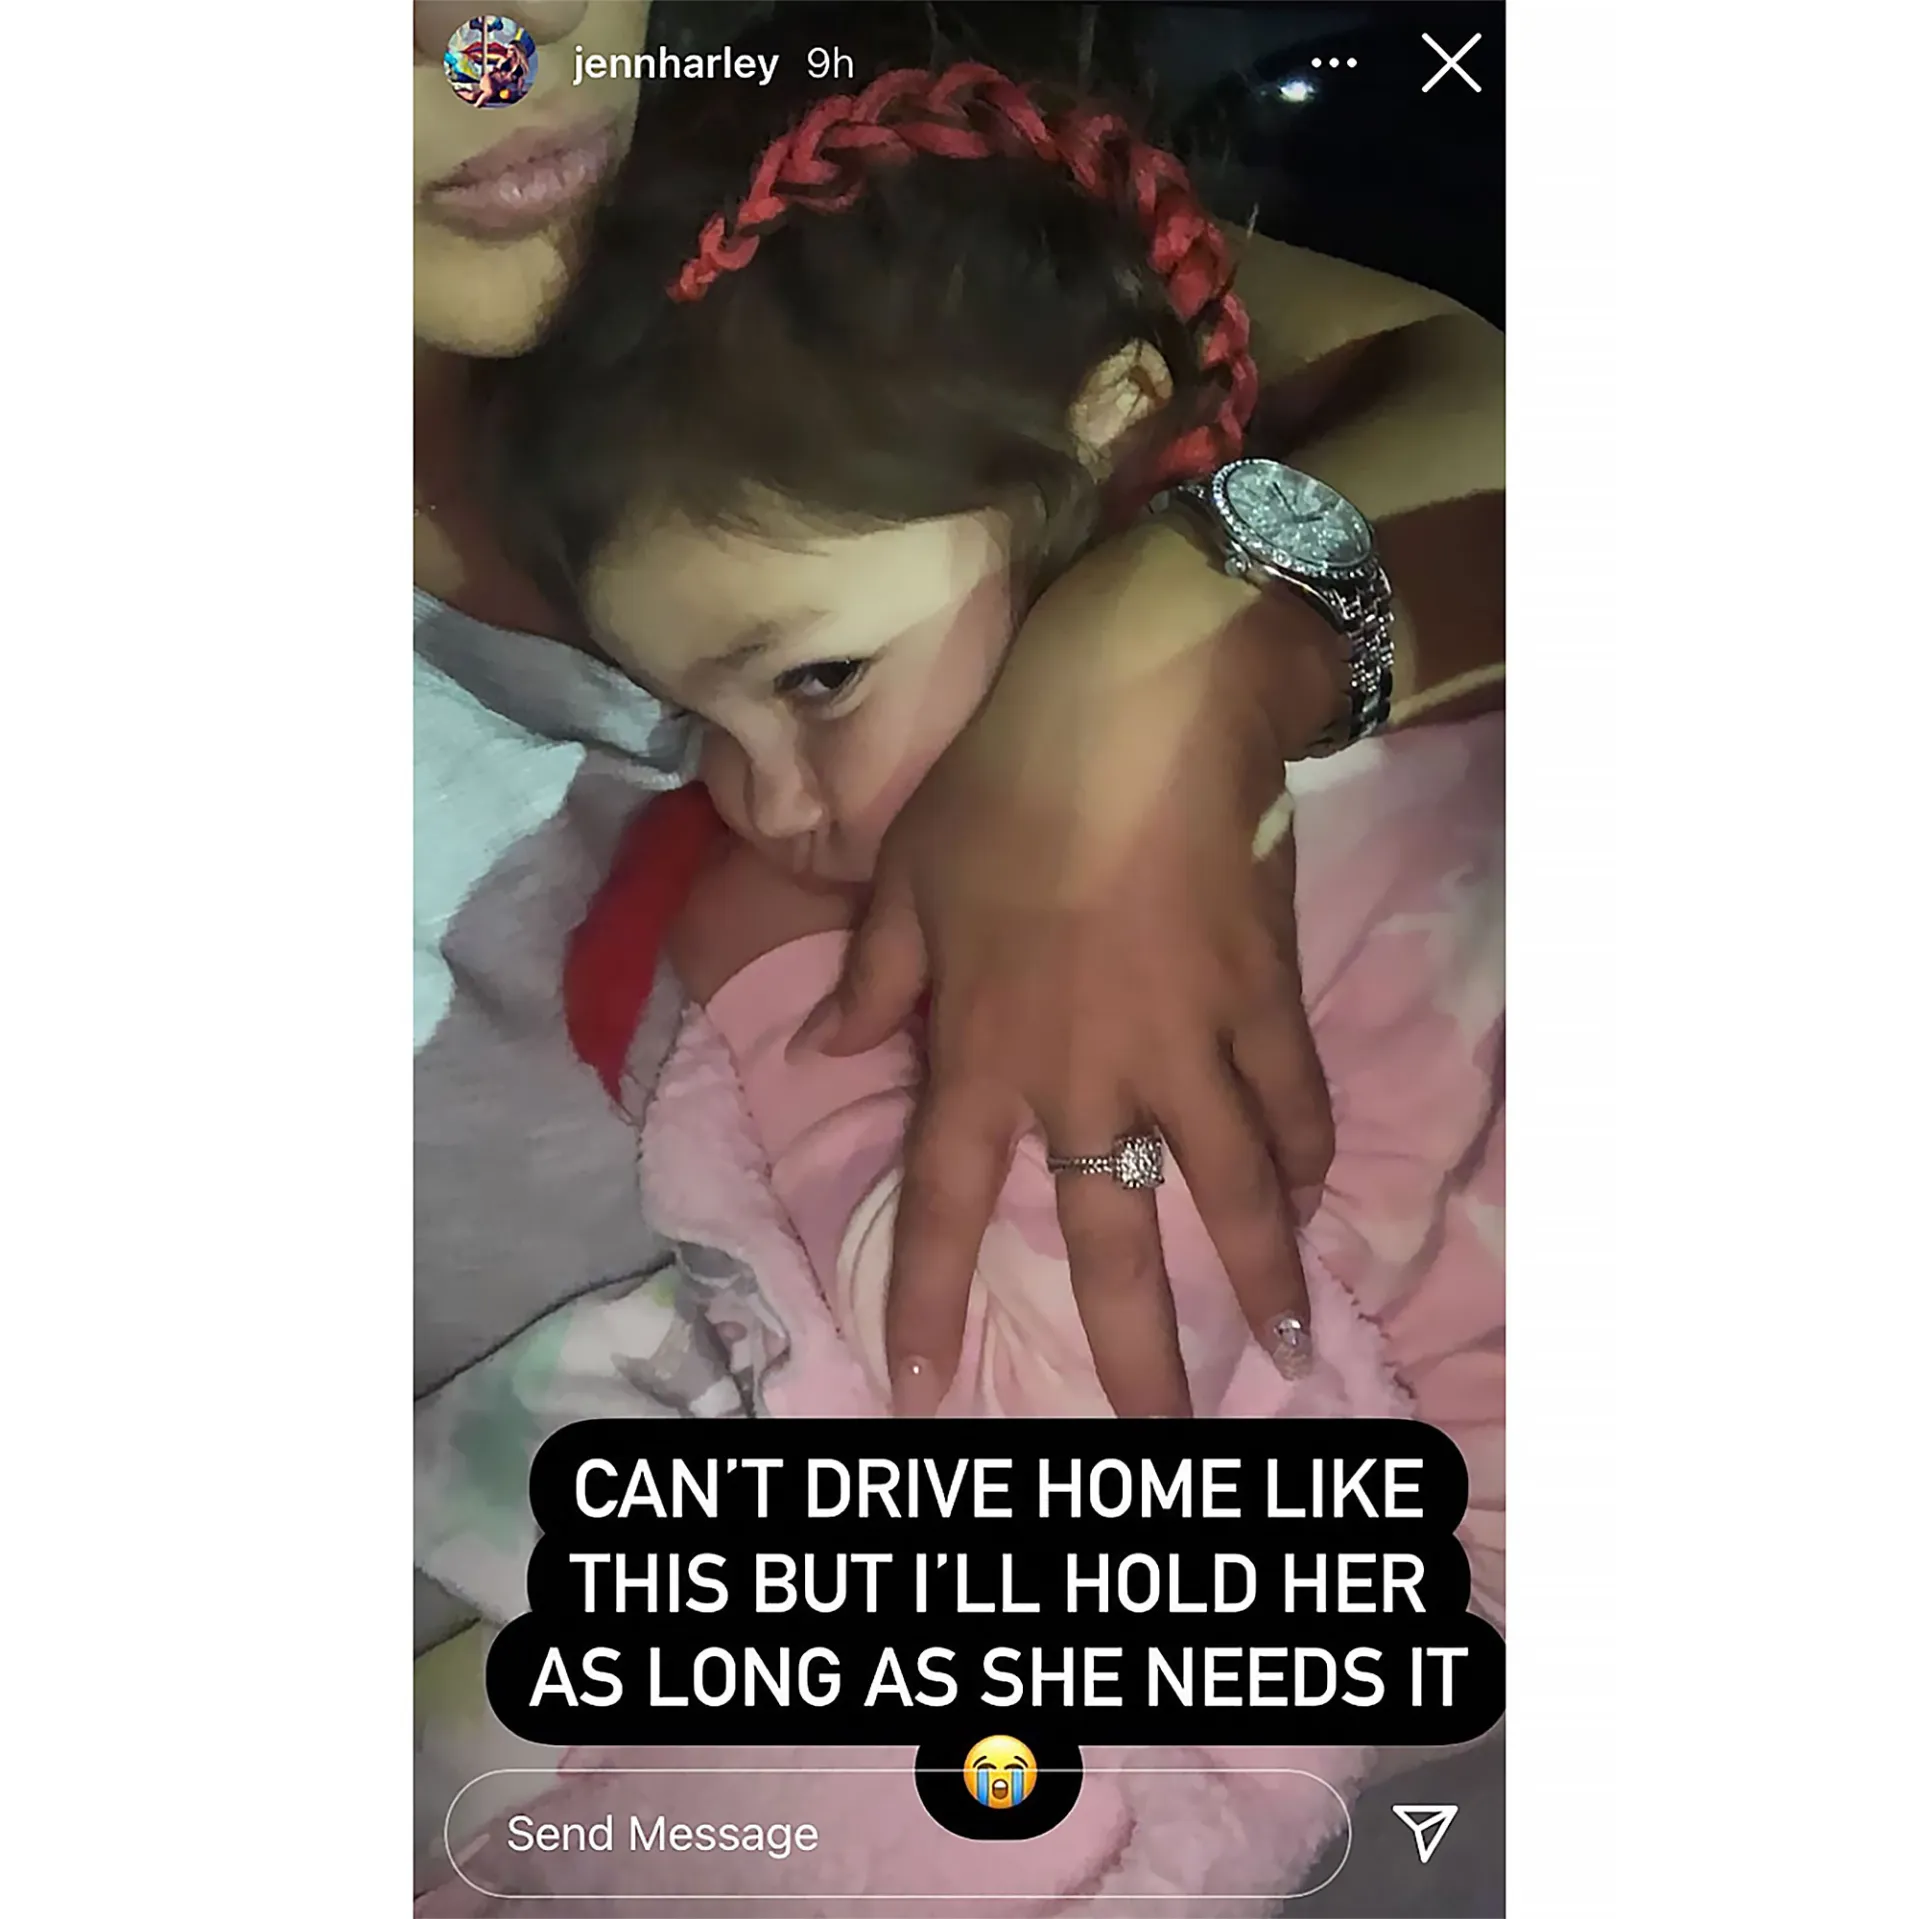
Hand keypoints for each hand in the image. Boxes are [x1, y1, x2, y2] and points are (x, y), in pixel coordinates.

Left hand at [795, 520, 1342, 1416]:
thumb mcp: (906, 880)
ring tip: (1284, 1350)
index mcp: (986, 1053)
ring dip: (1258, 1279)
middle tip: (1161, 1441)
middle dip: (1136, 1355)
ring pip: (1233, 1193)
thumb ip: (871, 980)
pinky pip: (1294, 1104)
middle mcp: (1090, 1077)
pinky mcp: (1266, 1001)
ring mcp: (1189, 1048)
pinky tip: (1312, 1198)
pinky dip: (1306, 1158)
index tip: (925, 1395)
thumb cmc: (1003, 789)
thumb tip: (830, 1049)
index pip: (951, 1203)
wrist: (1135, 710)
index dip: (933, 1304)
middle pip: (1114, 1241)